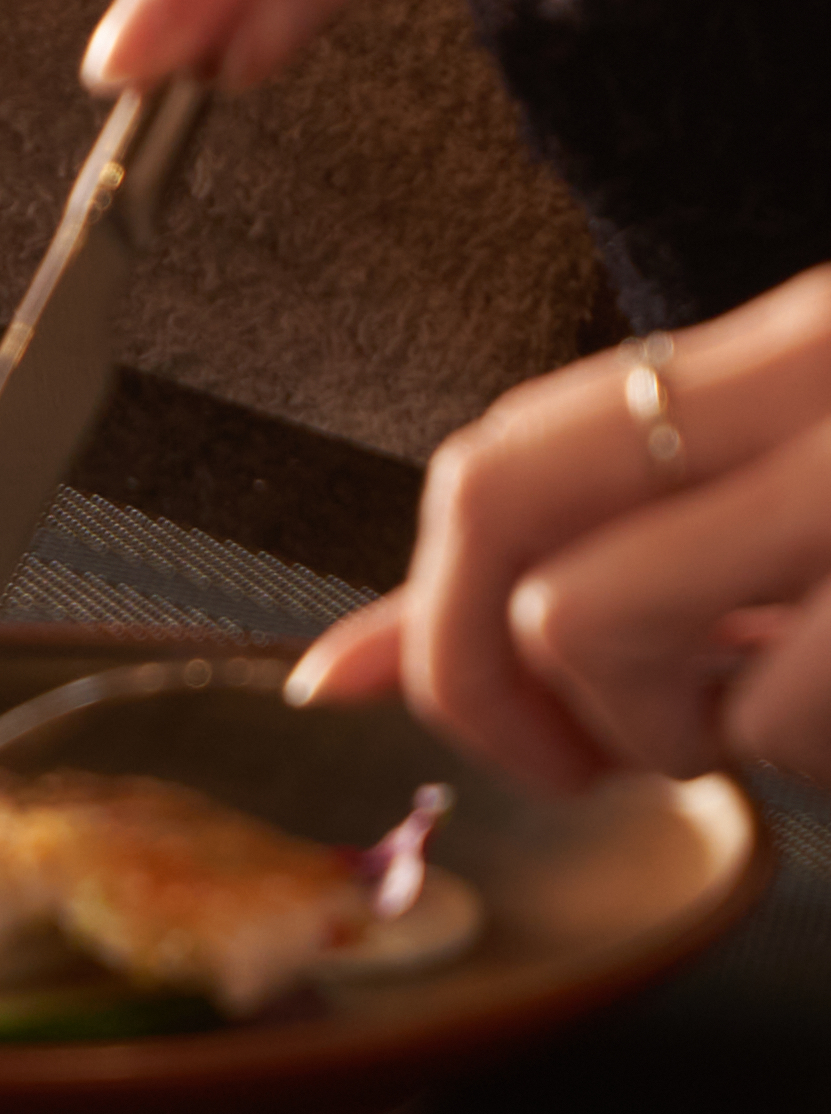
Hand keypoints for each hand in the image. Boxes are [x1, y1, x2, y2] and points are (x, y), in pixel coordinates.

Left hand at [291, 268, 830, 789]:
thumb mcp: (800, 510)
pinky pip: (763, 716)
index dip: (427, 608)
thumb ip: (596, 569)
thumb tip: (332, 675)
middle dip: (471, 673)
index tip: (448, 712)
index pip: (503, 453)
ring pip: (583, 619)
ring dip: (664, 733)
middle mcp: (812, 380)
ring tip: (767, 718)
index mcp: (787, 352)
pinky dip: (797, 755)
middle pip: (488, 499)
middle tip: (571, 762)